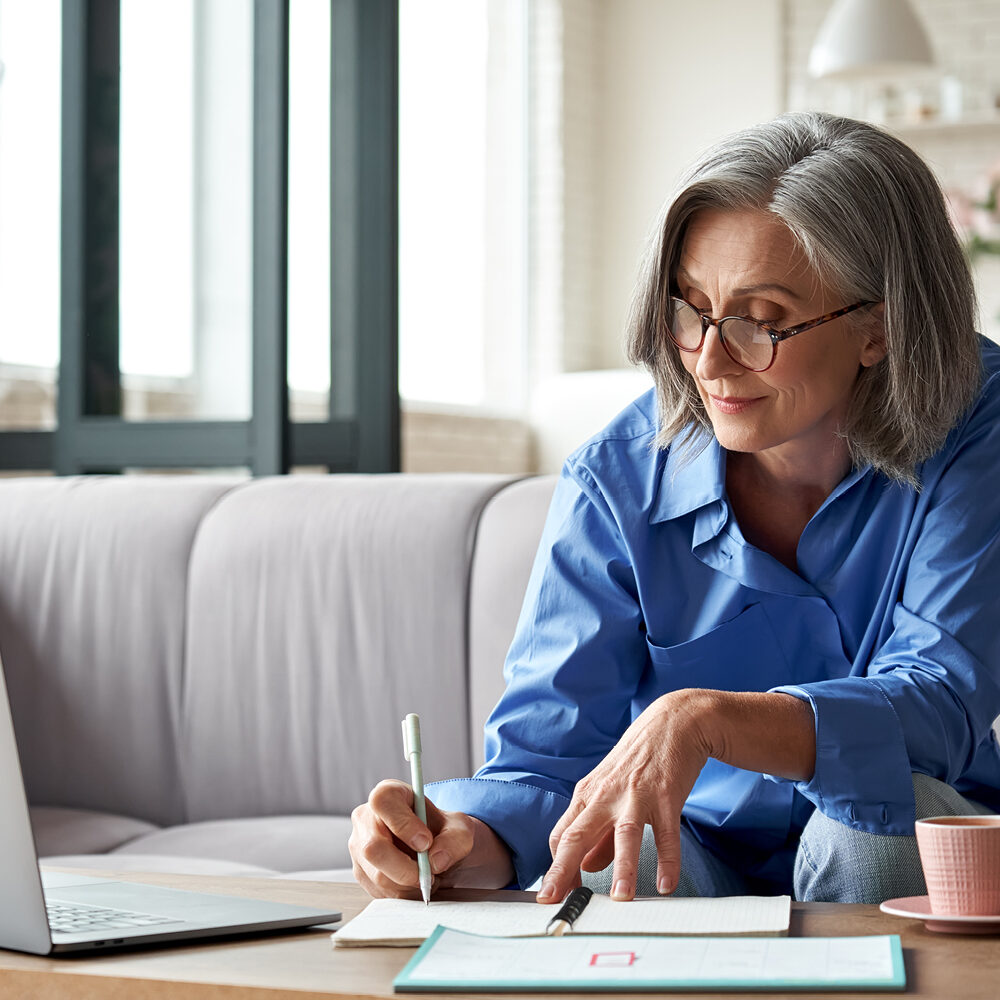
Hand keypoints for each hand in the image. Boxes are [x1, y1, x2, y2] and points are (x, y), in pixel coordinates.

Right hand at [349, 779, 513, 896]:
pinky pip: (380, 891)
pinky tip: (416, 883)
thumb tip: (436, 860)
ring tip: (428, 877)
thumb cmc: (443, 831)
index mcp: (388, 794)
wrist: (438, 849)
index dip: (403, 824)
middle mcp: (366, 818)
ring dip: (409, 884)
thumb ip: (454, 840)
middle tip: (430, 874)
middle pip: (373, 847)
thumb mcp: (460, 829)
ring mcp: (358, 847)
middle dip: (406, 868)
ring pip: (377, 875)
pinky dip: (404, 894)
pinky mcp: (361, 872)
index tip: (426, 842)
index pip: (383, 803)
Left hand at [538, 690, 713, 902]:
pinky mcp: (666, 796)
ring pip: (624, 835)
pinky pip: (667, 834)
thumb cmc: (638, 760)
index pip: (561, 835)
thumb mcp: (610, 791)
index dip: (556, 866)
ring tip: (620, 899)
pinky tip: (666, 884)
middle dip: (563, 870)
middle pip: (578, 834)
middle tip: (554, 901)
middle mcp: (606, 795)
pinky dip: (668, 860)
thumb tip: (585, 867)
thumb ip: (598, 833)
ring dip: (622, 868)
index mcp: (588, 794)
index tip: (553, 895)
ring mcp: (636, 795)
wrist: (673, 722)